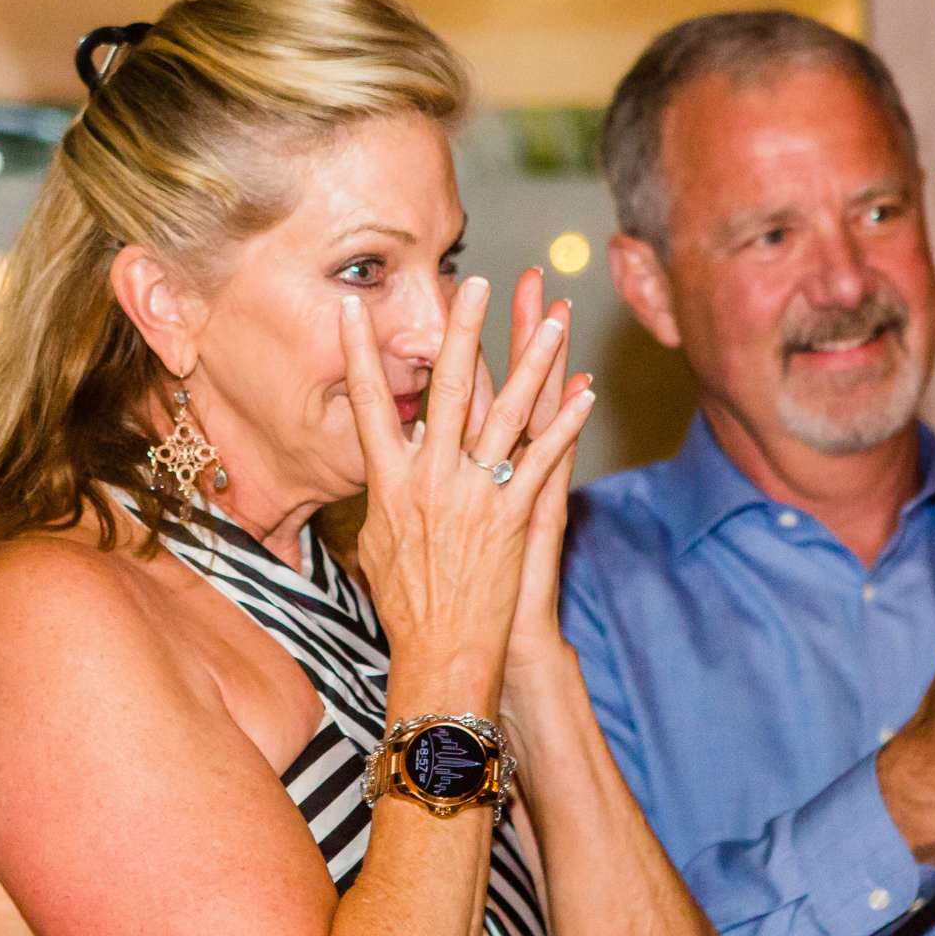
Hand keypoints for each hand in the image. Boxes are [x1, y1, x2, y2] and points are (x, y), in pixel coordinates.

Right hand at [340, 276, 593, 711]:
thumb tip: (382, 465)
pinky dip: (565, 424)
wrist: (441, 653)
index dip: (357, 355)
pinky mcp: (514, 517)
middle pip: (446, 389)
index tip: (350, 310)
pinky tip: (584, 393)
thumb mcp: (376, 545)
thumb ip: (382, 497)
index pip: (368, 405)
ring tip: (549, 319)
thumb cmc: (406, 606)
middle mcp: (431, 479)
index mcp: (390, 484)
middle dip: (461, 331)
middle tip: (472, 282)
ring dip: (531, 361)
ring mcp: (475, 495)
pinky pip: (543, 459)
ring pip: (505, 413)